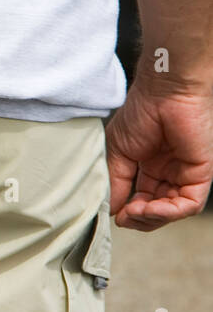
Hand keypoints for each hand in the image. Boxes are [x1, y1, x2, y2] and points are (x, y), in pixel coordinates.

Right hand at [106, 85, 212, 230]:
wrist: (164, 93)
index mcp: (149, 167)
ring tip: (135, 211)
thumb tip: (109, 210)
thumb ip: (115, 181)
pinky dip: (168, 212)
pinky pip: (189, 204)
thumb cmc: (140, 113)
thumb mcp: (117, 152)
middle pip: (157, 211)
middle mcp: (168, 173)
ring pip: (173, 211)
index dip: (127, 212)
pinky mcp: (201, 174)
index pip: (141, 200)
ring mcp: (185, 174)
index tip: (114, 215)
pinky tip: (149, 208)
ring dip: (152, 218)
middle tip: (124, 216)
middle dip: (139, 219)